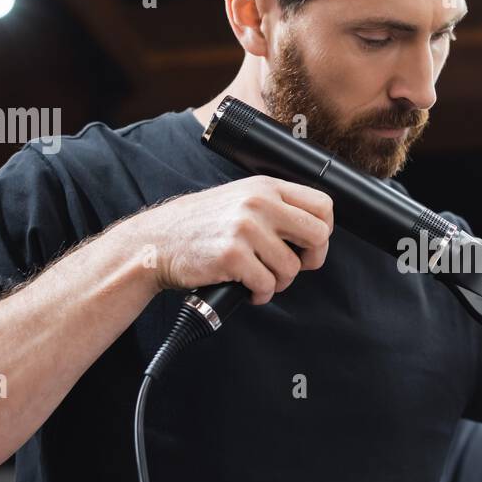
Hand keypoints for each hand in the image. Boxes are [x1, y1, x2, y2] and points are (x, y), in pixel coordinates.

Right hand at [127, 175, 333, 304]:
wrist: (157, 241)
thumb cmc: (201, 225)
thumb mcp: (240, 199)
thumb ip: (276, 207)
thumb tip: (315, 231)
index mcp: (266, 187)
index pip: (323, 205)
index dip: (323, 231)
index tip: (309, 245)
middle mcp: (259, 203)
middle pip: (317, 235)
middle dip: (310, 260)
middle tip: (292, 267)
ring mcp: (246, 228)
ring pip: (292, 268)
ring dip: (278, 282)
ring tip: (258, 277)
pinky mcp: (233, 256)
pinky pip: (267, 285)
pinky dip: (260, 294)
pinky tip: (246, 287)